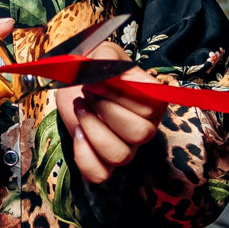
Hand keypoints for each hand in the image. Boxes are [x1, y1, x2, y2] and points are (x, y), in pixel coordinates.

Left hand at [55, 44, 166, 185]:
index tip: (95, 81)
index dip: (120, 95)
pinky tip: (77, 133)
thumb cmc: (95, 70)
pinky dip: (84, 156)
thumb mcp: (103, 53)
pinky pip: (100, 174)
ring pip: (120, 156)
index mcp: (153, 101)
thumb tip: (106, 69)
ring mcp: (126, 148)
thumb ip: (108, 57)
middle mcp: (145, 128)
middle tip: (87, 93)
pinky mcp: (104, 163)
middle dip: (106, 111)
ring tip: (80, 108)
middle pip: (140, 134)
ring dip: (93, 130)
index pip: (150, 107)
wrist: (75, 84)